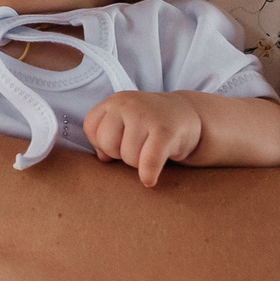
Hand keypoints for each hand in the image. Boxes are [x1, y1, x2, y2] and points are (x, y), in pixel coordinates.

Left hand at [84, 92, 202, 185]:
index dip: (102, 143)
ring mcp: (146, 116)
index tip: (119, 142)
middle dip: (121, 153)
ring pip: (128, 156)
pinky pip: (148, 161)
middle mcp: (128, 104)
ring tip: (150, 151)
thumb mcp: (124, 122)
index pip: (91, 128)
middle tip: (137, 147)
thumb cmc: (150, 124)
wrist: (188, 115)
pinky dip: (148, 174)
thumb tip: (102, 157)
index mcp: (114, 101)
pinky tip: (149, 179)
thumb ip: (107, 136)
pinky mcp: (165, 132)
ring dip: (138, 162)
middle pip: (107, 144)